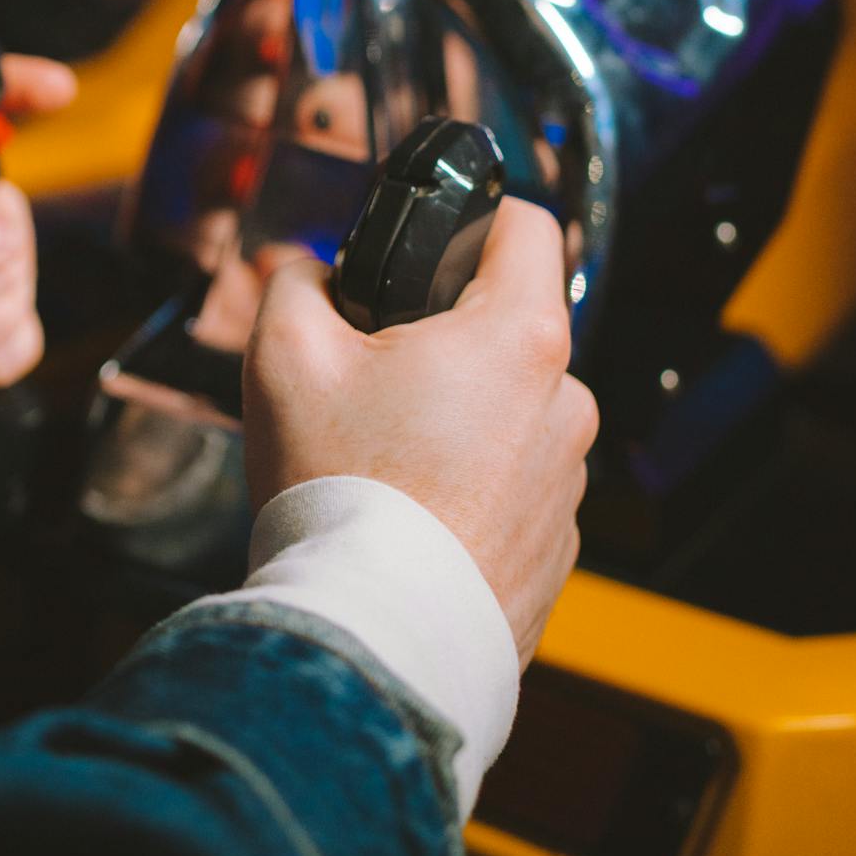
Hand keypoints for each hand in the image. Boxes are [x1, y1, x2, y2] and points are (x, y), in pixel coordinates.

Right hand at [242, 198, 597, 667]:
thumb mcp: (285, 357)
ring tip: (387, 457)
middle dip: (448, 335)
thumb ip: (296, 284)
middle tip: (376, 372)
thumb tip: (307, 274)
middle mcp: (566, 403)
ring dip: (463, 416)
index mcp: (519, 338)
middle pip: (511, 327)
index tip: (437, 237)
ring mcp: (570, 481)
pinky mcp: (559, 546)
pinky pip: (516, 484)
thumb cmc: (342, 494)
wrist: (373, 641)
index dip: (478, 214)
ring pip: (514, 409)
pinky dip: (473, 486)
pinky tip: (412, 514)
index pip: (529, 227)